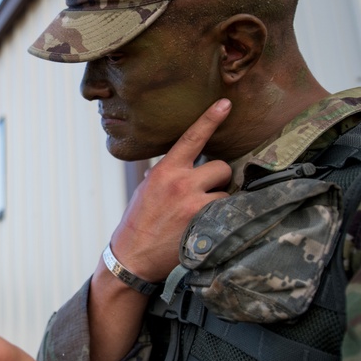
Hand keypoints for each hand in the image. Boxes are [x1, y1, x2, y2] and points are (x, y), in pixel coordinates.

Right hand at [111, 98, 232, 281]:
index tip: (225, 103)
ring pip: (226, 190)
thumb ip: (168, 172)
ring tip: (201, 216)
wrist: (133, 257)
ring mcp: (195, 203)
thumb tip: (185, 162)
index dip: (210, 119)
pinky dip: (223, 219)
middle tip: (203, 196)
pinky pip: (227, 211)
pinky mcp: (206, 222)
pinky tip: (207, 227)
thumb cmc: (140, 221)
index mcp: (164, 170)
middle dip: (217, 181)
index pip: (191, 138)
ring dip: (220, 202)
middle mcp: (180, 183)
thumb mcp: (147, 188)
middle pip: (221, 167)